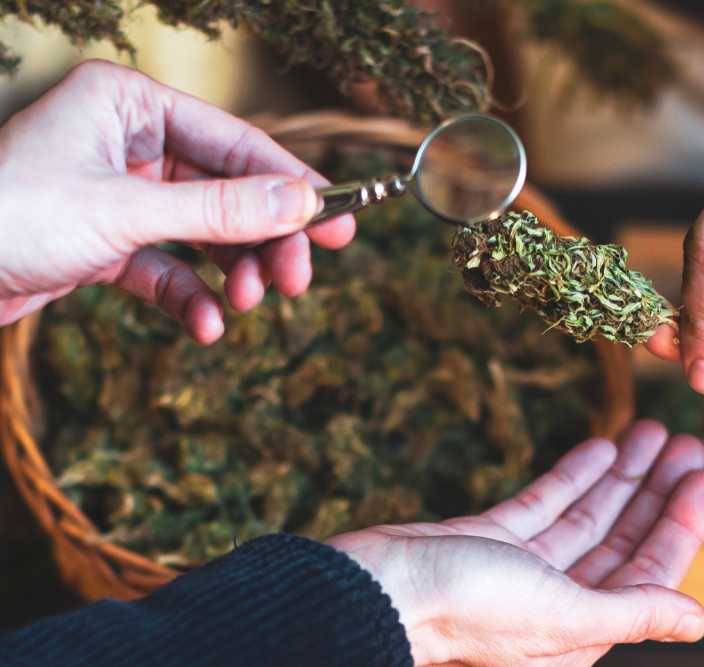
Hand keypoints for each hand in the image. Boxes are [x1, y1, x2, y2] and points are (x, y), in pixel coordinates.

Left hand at [0, 59, 355, 342]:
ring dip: (231, 274)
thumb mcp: (127, 211)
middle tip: (297, 281)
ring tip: (246, 306)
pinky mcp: (106, 241)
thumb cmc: (10, 217)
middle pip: (227, 191)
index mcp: (129, 104)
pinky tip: (203, 326)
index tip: (340, 222)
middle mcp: (128, 142)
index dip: (291, 186)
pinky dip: (189, 296)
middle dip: (262, 242)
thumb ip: (222, 208)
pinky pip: (167, 267)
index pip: (235, 143)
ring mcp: (119, 193)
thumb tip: (305, 202)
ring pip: (203, 233)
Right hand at [327, 420, 703, 665]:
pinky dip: (574, 476)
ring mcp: (521, 568)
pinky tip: (601, 448)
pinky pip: (545, 503)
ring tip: (653, 433)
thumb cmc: (465, 612)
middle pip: (622, 540)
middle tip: (689, 446)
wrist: (375, 591)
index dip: (681, 526)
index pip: (648, 574)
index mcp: (580, 630)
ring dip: (622, 477)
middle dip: (657, 494)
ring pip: (587, 516)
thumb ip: (631, 613)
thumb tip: (698, 619)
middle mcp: (556, 602)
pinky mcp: (490, 539)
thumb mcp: (561, 616)